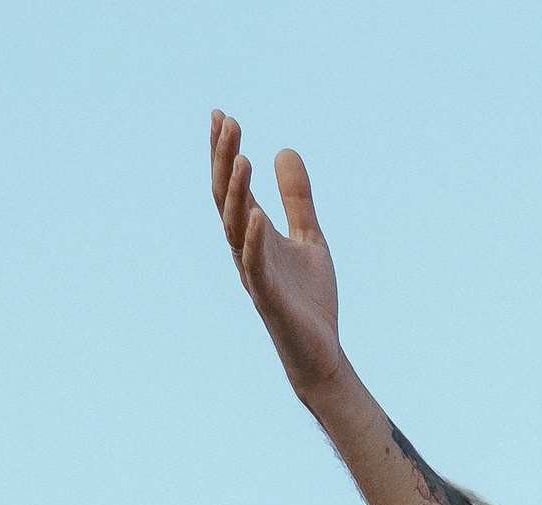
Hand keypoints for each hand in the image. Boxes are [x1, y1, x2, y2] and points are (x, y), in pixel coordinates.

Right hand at [210, 113, 347, 406]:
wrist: (321, 352)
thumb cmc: (310, 300)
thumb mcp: (309, 237)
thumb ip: (297, 199)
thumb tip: (285, 150)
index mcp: (255, 234)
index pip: (234, 186)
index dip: (225, 152)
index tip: (221, 115)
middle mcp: (247, 250)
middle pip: (226, 198)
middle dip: (223, 161)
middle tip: (226, 122)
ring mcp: (255, 274)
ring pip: (235, 227)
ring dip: (237, 193)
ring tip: (242, 158)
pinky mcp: (269, 298)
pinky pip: (255, 267)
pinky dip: (254, 241)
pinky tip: (257, 215)